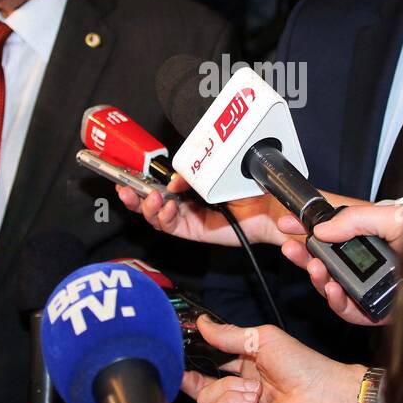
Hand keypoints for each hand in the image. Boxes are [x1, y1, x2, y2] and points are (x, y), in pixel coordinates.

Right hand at [115, 174, 288, 246]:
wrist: (275, 208)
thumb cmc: (253, 186)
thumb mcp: (220, 170)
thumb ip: (194, 174)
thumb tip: (174, 180)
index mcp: (191, 187)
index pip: (160, 184)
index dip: (142, 181)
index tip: (130, 175)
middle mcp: (188, 203)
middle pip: (152, 203)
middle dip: (136, 196)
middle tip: (127, 189)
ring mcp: (192, 219)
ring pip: (158, 217)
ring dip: (149, 208)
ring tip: (152, 198)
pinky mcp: (198, 232)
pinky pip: (174, 228)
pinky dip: (164, 219)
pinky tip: (165, 207)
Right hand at [181, 316, 362, 402]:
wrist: (324, 396)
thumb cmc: (302, 365)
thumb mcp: (261, 339)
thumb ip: (228, 335)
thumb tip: (201, 323)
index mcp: (246, 367)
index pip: (211, 364)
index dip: (195, 359)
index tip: (180, 350)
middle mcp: (241, 391)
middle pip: (201, 386)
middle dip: (192, 377)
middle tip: (184, 369)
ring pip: (205, 400)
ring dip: (225, 389)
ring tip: (253, 388)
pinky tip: (250, 398)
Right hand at [278, 200, 402, 325]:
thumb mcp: (394, 218)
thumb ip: (357, 219)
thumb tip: (324, 228)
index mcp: (371, 239)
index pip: (331, 235)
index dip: (307, 230)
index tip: (288, 223)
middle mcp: (369, 265)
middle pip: (326, 262)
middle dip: (305, 255)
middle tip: (292, 247)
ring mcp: (372, 289)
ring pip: (332, 287)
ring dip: (318, 278)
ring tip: (314, 267)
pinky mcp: (377, 312)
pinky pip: (349, 311)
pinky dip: (336, 302)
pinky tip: (333, 289)